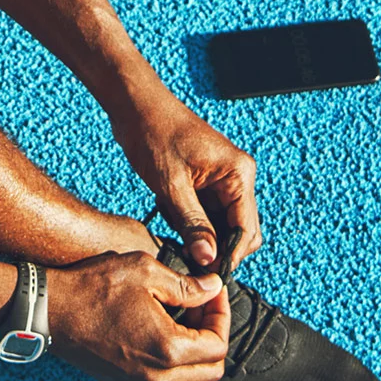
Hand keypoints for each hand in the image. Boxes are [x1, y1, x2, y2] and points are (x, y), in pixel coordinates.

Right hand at [46, 252, 229, 380]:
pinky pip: (164, 376)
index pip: (219, 345)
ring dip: (193, 347)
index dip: (222, 315)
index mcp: (167, 350)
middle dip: (214, 336)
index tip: (212, 293)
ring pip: (188, 375)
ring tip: (178, 313)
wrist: (47, 311)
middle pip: (212, 369)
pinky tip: (156, 325)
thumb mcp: (145, 272)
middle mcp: (156, 377)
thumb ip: (187, 286)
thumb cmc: (92, 288)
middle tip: (201, 307)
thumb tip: (213, 289)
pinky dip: (171, 355)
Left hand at [112, 103, 261, 272]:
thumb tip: (209, 258)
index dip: (230, 256)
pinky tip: (169, 212)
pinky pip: (205, 213)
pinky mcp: (205, 182)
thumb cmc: (153, 133)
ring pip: (220, 224)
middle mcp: (237, 177)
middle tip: (187, 257)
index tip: (208, 274)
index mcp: (238, 174)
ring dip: (199, 234)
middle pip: (238, 230)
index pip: (246, 229)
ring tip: (172, 225)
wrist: (135, 105)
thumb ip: (192, 223)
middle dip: (215, 247)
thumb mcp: (170, 185)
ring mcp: (222, 180)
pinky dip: (189, 221)